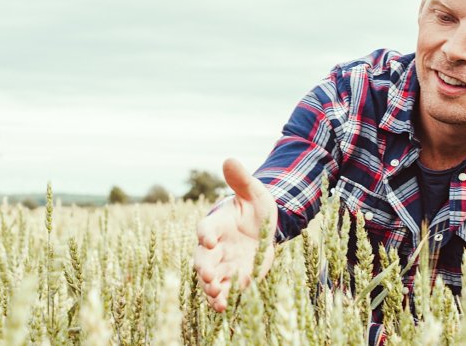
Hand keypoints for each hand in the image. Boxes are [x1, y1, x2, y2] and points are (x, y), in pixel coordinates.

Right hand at [193, 158, 277, 311]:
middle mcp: (215, 246)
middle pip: (202, 258)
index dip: (205, 233)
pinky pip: (225, 290)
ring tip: (215, 295)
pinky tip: (223, 307)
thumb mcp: (253, 192)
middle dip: (204, 267)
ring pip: (211, 278)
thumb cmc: (254, 207)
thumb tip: (229, 159)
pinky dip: (222, 299)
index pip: (206, 228)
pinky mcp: (235, 278)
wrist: (263, 227)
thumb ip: (240, 180)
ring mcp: (224, 264)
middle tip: (207, 275)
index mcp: (217, 223)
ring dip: (211, 287)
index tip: (208, 239)